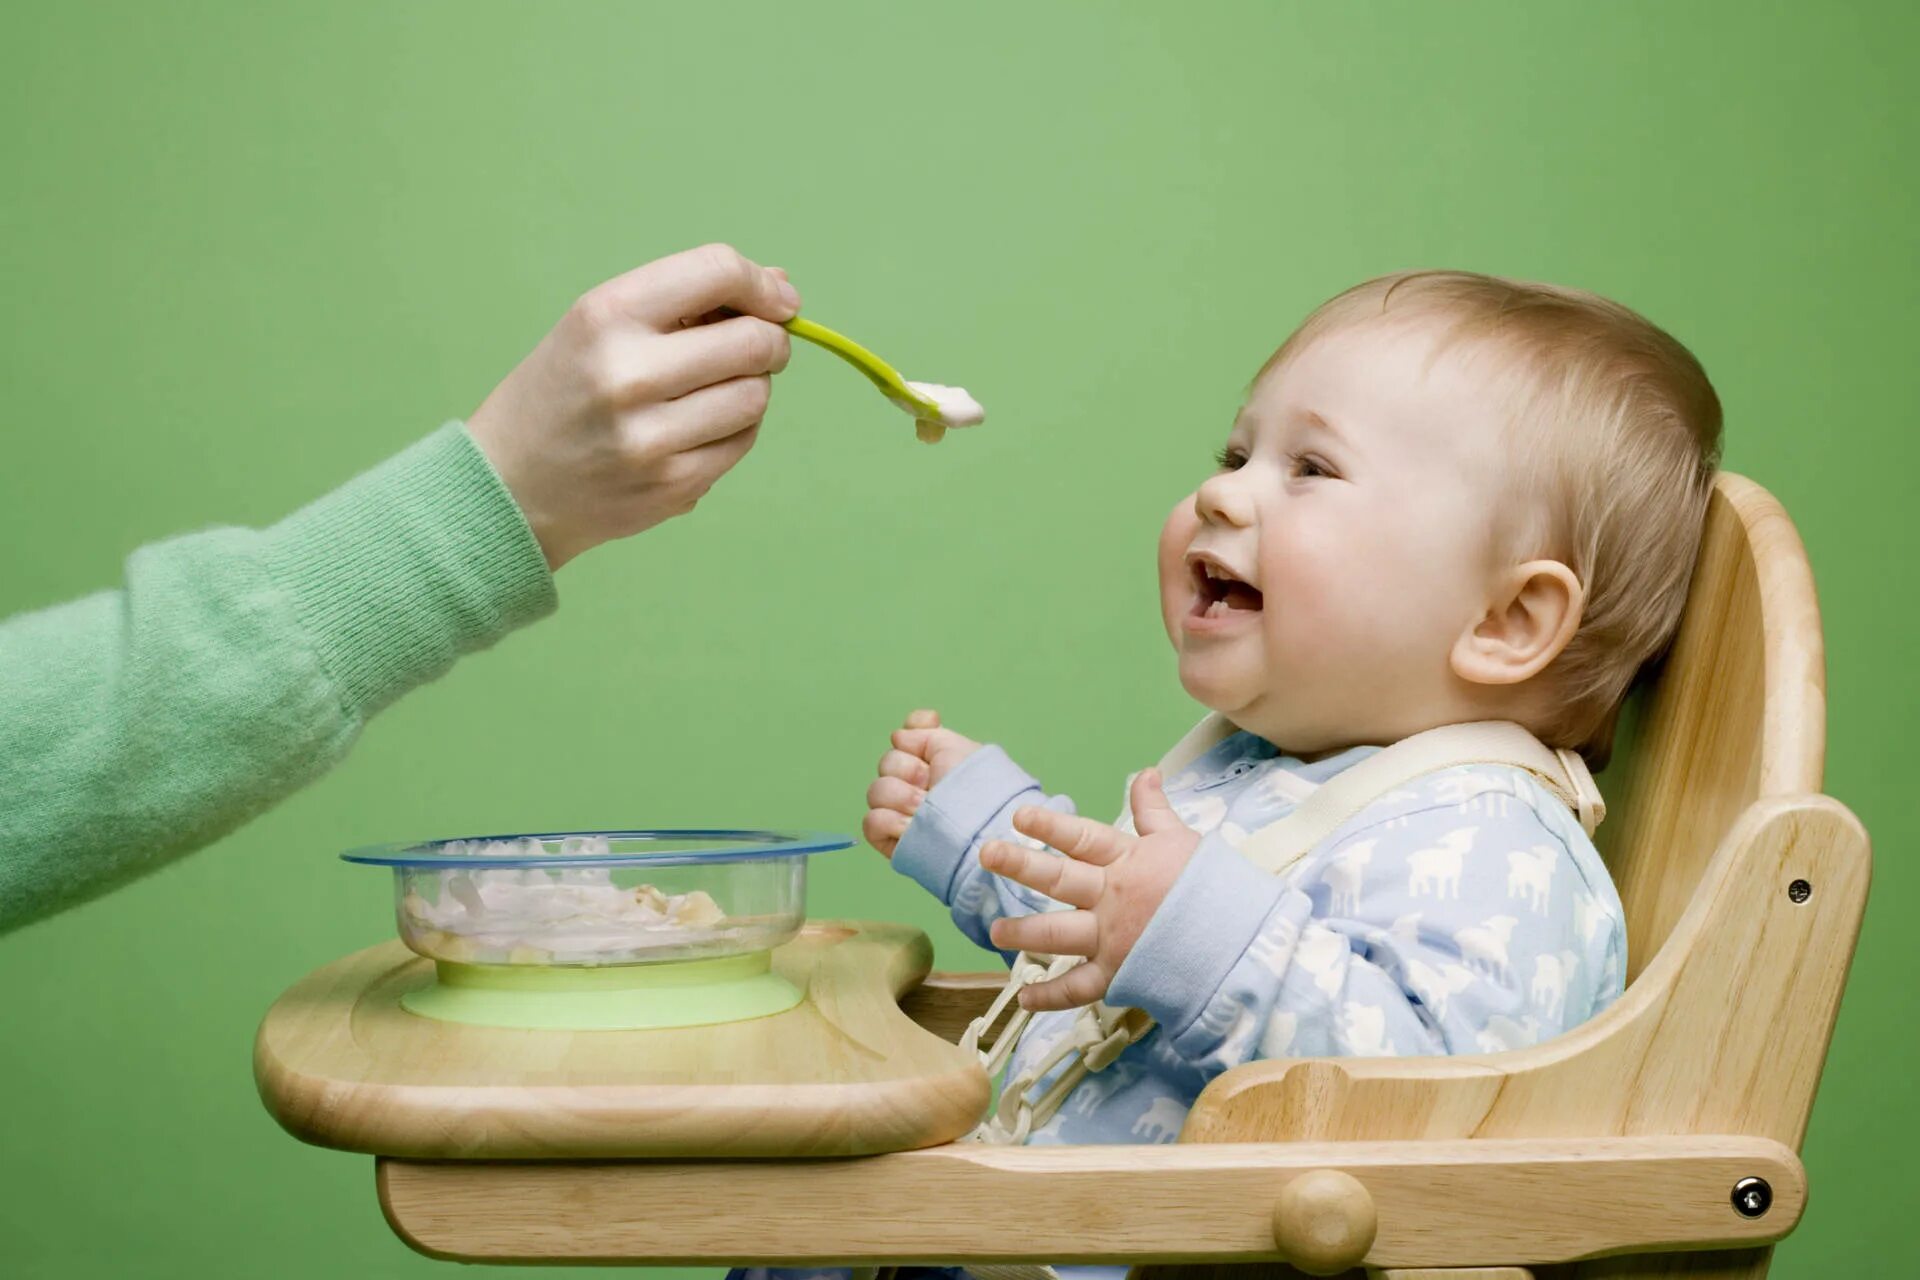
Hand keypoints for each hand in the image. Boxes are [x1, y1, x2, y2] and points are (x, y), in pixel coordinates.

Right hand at [466, 243, 801, 570]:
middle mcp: (628, 374)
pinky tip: (697, 428)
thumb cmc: (563, 392)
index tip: (779, 300)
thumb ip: (687, 300)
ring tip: (713, 390)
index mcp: (607, 315)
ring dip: (751, 387)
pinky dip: (735, 429)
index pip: (717, 272)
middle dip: (771, 340)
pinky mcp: (673, 485)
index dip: (763, 284)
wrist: (510, 485)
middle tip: (759, 347)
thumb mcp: (599, 325)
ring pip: (756, 396)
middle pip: (754, 342)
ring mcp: (652, 437)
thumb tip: (781, 284)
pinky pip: (742, 442)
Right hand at [863, 709, 982, 858]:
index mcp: (931, 764)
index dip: (911, 737)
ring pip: (876, 791)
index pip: (904, 739)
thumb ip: (925, 732)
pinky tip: (911, 826)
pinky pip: (871, 821)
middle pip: (887, 763)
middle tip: (932, 785)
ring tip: (924, 809)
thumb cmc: (976, 789)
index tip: (929, 736)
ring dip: (902, 797)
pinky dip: (890, 821)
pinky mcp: (890, 839)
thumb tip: (897, 736)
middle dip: (909, 770)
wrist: (980, 828)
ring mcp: (900, 813)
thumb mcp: (956, 749)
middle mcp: (914, 786)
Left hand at [980, 768, 1199, 1010]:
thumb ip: (1154, 810)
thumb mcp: (1182, 841)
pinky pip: (1078, 987)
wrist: (1240, 941)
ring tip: (995, 929)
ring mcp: (1112, 938)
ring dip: (1023, 931)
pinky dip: (1050, 995)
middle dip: (1020, 865)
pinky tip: (1025, 996)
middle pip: (1059, 878)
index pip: (1082, 838)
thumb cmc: (1211, 887)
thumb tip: (1146, 772)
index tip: (1019, 816)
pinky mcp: (1119, 974)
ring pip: (1058, 933)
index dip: (1050, 826)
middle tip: (987, 853)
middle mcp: (1113, 897)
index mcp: (1128, 861)